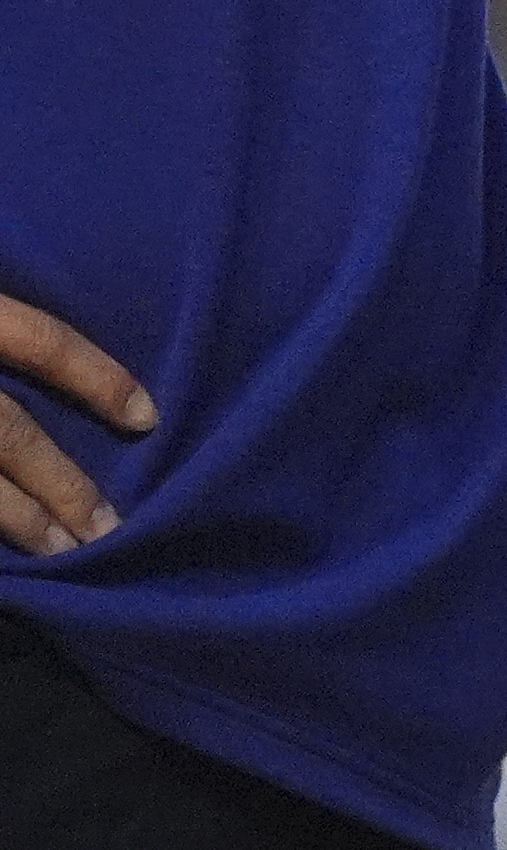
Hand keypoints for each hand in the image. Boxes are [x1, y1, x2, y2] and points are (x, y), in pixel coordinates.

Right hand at [0, 291, 149, 554]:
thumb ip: (23, 305)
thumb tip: (84, 295)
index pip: (43, 342)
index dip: (98, 380)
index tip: (149, 419)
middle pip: (9, 434)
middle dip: (60, 485)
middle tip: (109, 529)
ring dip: (17, 518)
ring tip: (61, 552)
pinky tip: (8, 554)